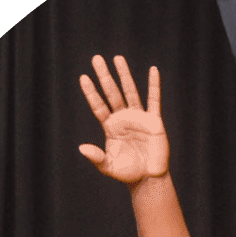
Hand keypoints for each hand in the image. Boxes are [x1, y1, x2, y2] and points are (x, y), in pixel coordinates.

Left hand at [79, 55, 168, 184]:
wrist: (148, 178)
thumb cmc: (127, 172)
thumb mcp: (108, 166)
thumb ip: (96, 157)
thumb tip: (81, 148)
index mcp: (110, 126)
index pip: (98, 106)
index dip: (91, 93)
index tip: (84, 77)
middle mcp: (123, 118)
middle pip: (112, 93)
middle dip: (104, 76)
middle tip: (96, 59)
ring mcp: (138, 118)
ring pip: (130, 91)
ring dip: (124, 75)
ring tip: (117, 58)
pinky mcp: (154, 121)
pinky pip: (154, 100)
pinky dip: (154, 85)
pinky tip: (153, 70)